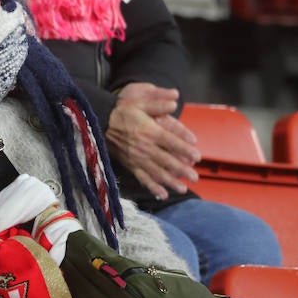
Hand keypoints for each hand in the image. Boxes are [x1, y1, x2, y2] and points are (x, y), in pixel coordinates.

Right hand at [105, 83, 199, 200]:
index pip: (172, 142)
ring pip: (157, 172)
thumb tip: (174, 102)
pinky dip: (152, 187)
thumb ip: (157, 103)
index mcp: (149, 131)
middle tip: (194, 176)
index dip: (185, 149)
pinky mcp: (130, 164)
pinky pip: (142, 178)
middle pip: (167, 160)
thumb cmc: (122, 112)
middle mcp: (145, 147)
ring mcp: (137, 158)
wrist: (100, 122)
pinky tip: (162, 194)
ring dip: (171, 181)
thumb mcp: (139, 102)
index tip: (197, 156)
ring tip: (183, 188)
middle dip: (182, 169)